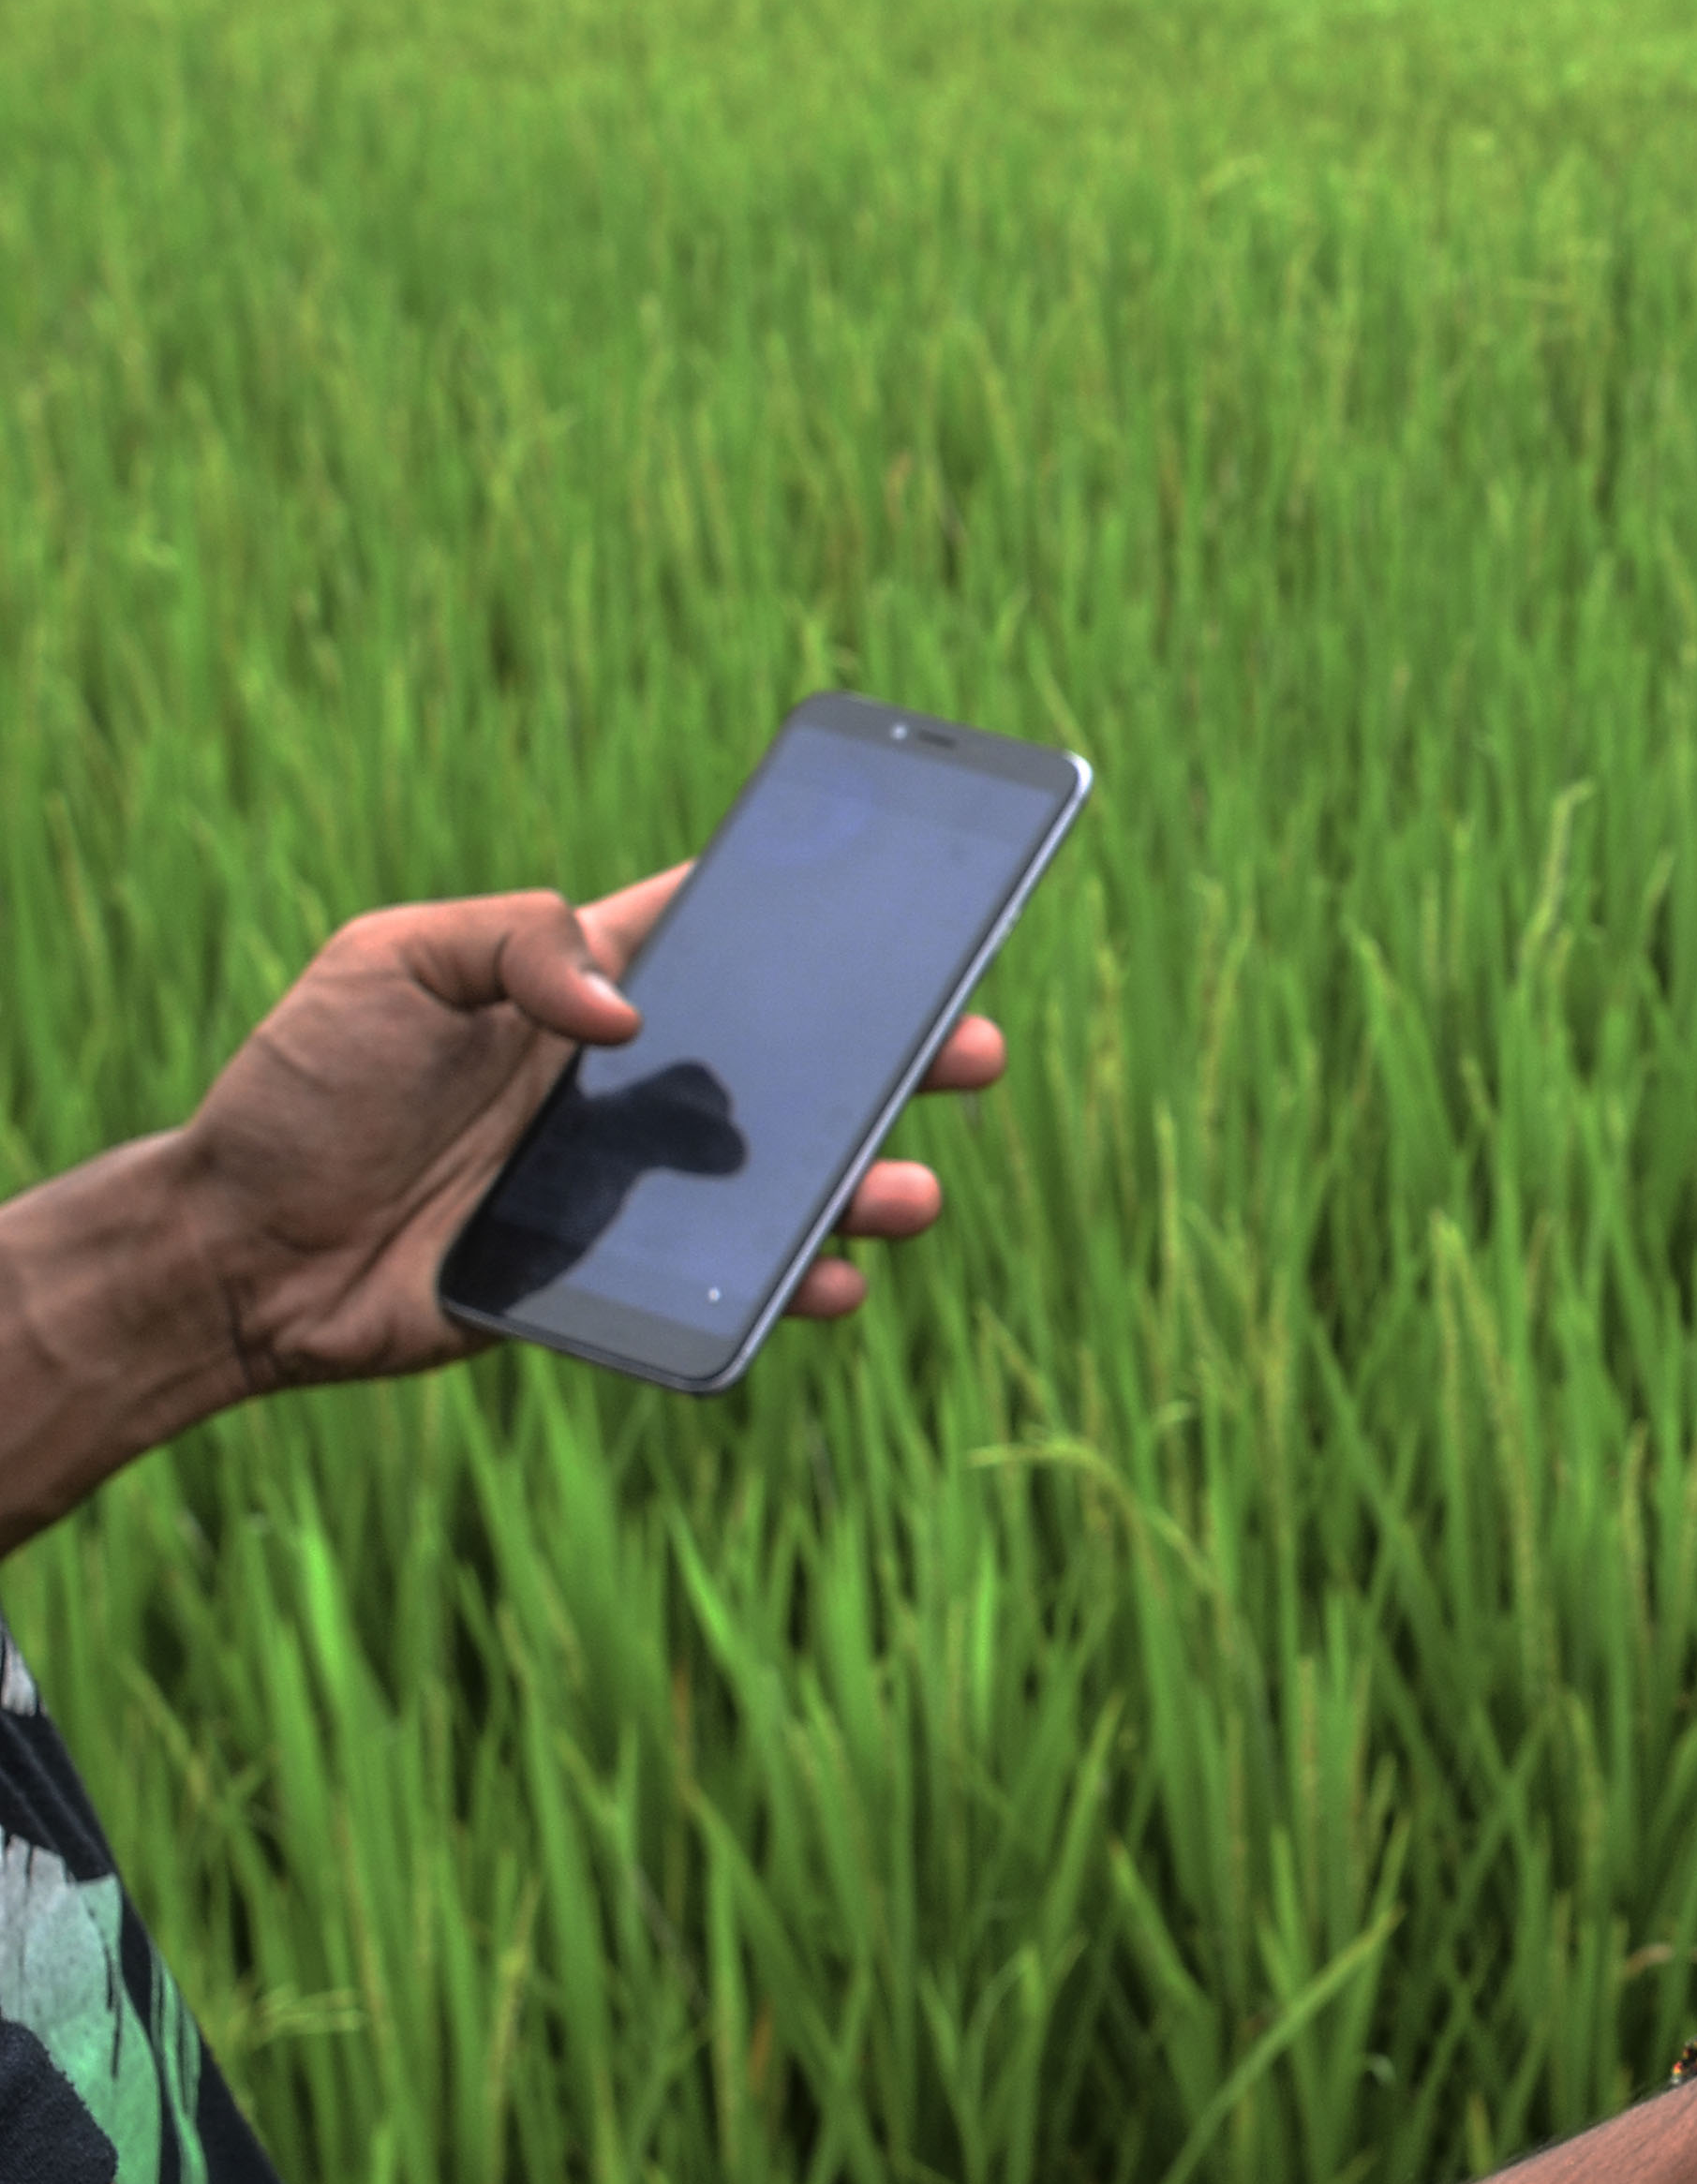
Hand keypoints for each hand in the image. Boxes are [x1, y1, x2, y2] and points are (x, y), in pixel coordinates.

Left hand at [165, 870, 1004, 1393]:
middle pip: (799, 1060)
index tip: (913, 900)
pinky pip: (738, 1282)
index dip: (820, 911)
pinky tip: (829, 1277)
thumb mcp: (384, 965)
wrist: (240, 1252)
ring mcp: (640, 1185)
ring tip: (907, 1189)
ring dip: (869, 1180)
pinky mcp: (627, 1276)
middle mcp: (635, 1083)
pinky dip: (798, 1283)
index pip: (726, 931)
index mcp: (588, 987)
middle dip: (899, 1053)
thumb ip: (510, 944)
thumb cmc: (301, 1089)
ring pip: (792, 1178)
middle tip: (969, 1050)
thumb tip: (629, 1014)